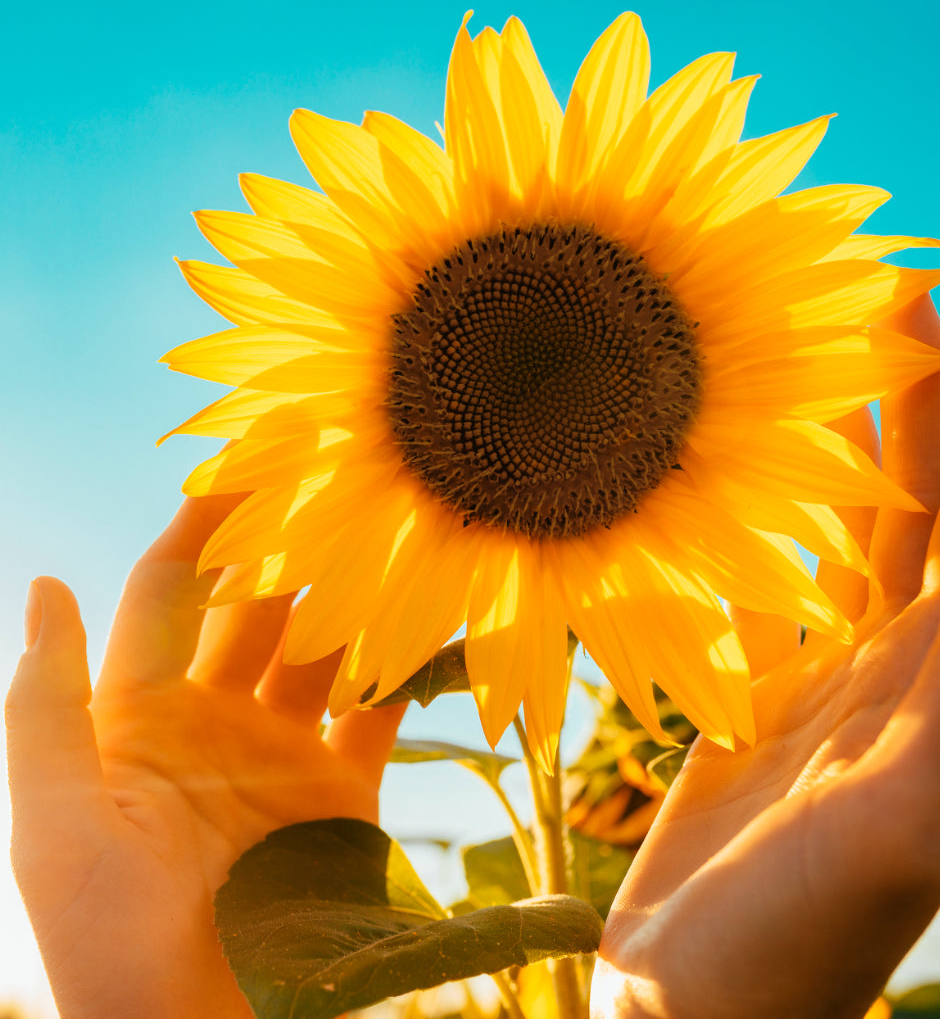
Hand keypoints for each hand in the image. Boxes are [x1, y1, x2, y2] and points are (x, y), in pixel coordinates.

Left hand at [5, 496, 404, 1018]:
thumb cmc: (99, 936)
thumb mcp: (52, 817)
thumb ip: (47, 702)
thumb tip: (46, 581)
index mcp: (142, 711)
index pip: (171, 590)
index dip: (203, 526)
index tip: (244, 464)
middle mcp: (216, 716)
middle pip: (257, 605)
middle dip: (292, 544)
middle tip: (338, 478)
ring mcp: (282, 751)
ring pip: (324, 649)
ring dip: (353, 597)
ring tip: (393, 534)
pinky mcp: (341, 790)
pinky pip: (379, 714)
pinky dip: (405, 670)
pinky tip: (432, 626)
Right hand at [592, 281, 939, 1018]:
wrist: (698, 1002)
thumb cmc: (795, 941)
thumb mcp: (896, 823)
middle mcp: (902, 668)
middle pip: (935, 508)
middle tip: (924, 291)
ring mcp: (829, 680)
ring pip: (858, 538)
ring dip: (865, 451)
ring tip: (850, 362)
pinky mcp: (759, 698)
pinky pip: (777, 585)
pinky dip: (779, 527)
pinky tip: (765, 483)